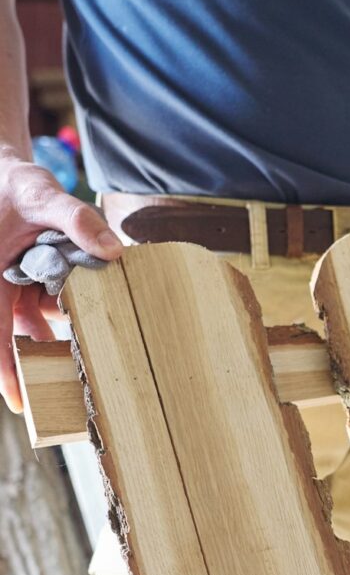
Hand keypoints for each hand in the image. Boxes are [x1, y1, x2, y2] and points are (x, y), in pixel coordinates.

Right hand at [0, 149, 121, 412]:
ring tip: (88, 340)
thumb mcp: (44, 194)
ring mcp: (10, 283)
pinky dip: (60, 306)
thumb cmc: (15, 182)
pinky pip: (43, 302)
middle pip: (17, 333)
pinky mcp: (24, 278)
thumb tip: (114, 251)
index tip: (21, 404)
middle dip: (42, 356)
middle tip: (73, 382)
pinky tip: (82, 306)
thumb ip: (77, 220)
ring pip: (35, 319)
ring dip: (58, 326)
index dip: (6, 371)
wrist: (4, 170)